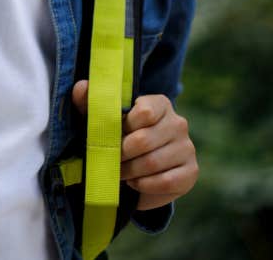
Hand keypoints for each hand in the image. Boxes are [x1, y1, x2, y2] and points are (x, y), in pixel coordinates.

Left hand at [71, 80, 197, 210]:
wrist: (136, 164)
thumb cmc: (117, 134)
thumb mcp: (101, 116)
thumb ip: (89, 100)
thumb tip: (82, 87)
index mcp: (159, 103)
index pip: (144, 112)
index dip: (124, 127)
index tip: (113, 134)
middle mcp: (178, 123)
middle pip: (145, 140)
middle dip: (121, 154)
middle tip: (111, 159)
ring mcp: (187, 148)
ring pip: (153, 163)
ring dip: (130, 171)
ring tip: (120, 171)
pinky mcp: (191, 172)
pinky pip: (166, 181)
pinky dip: (144, 185)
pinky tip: (135, 181)